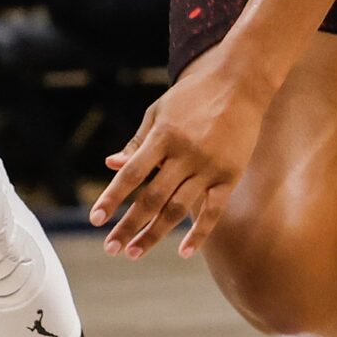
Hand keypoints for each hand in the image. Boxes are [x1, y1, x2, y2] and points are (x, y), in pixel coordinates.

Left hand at [87, 46, 280, 259]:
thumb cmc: (193, 97)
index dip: (112, 198)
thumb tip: (111, 164)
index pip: (131, 174)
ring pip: (177, 209)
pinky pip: (213, 211)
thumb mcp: (159, 112)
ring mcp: (209, 167)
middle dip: (129, 226)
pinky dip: (199, 234)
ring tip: (134, 253)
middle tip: (111, 248)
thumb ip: (137, 142)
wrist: (241, 83)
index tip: (95, 219)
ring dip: (154, 234)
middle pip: (152, 198)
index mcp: (163, 136)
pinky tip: (184, 252)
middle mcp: (185, 154)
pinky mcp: (230, 176)